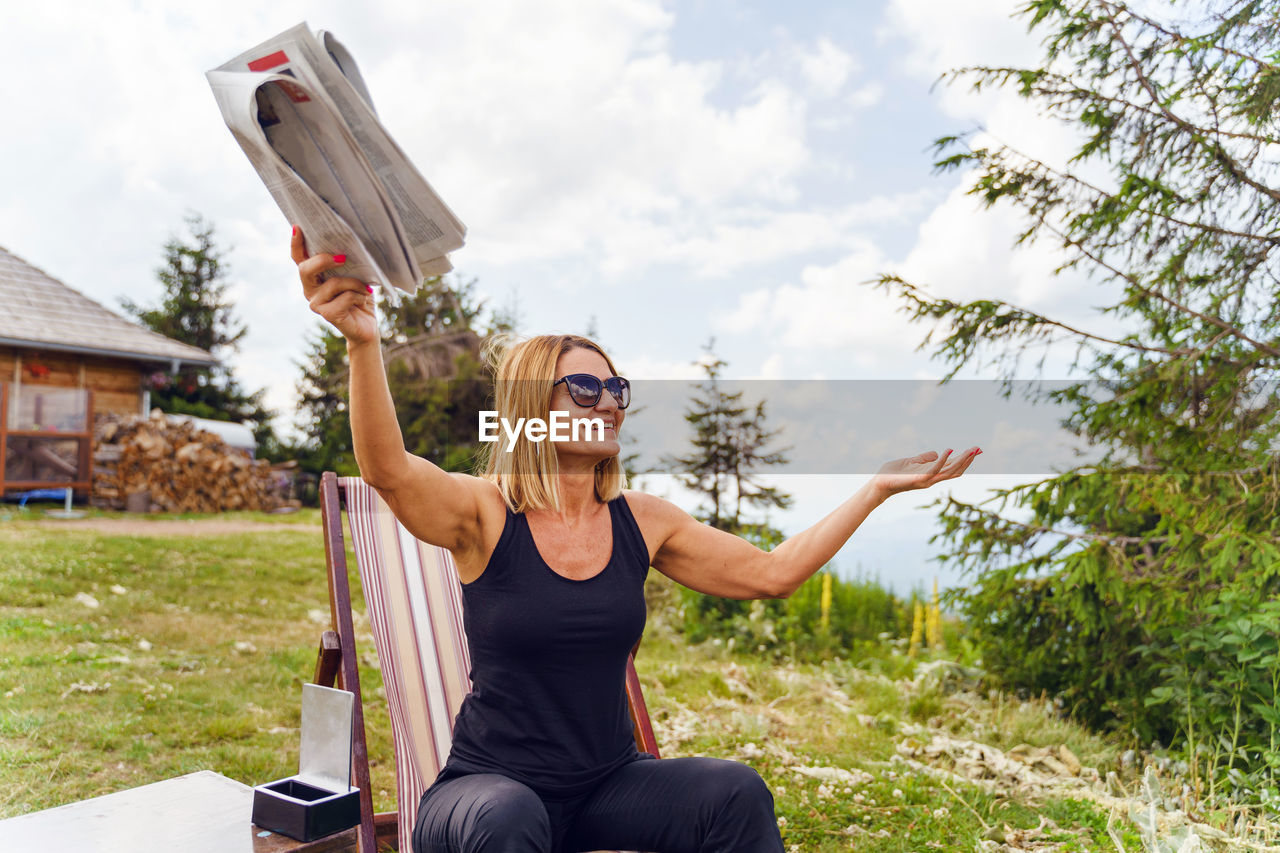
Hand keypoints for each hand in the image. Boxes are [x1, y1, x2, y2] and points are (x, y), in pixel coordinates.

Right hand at [291, 226, 378, 345]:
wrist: (367, 327)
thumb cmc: (360, 297)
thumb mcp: (354, 275)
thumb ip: (345, 263)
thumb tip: (348, 246)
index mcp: (314, 277)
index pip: (299, 258)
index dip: (296, 244)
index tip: (297, 227)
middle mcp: (310, 289)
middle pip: (305, 269)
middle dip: (322, 260)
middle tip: (343, 257)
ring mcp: (317, 303)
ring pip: (333, 283)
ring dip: (354, 283)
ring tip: (366, 288)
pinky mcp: (328, 314)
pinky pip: (345, 298)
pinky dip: (358, 296)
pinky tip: (364, 299)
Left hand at [871, 447, 980, 498]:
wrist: (880, 483)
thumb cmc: (893, 473)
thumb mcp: (911, 462)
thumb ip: (924, 458)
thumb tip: (937, 453)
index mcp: (931, 474)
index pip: (952, 467)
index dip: (964, 460)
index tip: (976, 450)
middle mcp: (932, 479)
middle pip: (955, 470)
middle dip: (968, 460)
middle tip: (979, 449)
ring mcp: (927, 480)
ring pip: (949, 471)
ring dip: (961, 460)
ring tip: (971, 450)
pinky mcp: (919, 478)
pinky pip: (934, 469)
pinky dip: (942, 459)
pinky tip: (948, 450)